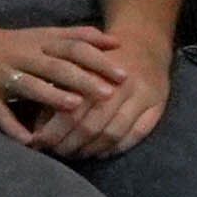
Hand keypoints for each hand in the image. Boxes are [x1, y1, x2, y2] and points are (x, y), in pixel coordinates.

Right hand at [0, 15, 131, 146]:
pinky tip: (29, 141)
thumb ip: (75, 36)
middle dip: (83, 79)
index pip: (73, 47)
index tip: (124, 73)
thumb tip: (116, 41)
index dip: (99, 59)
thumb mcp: (38, 34)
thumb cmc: (3, 42)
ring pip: (28, 86)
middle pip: (56, 67)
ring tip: (74, 107)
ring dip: (51, 97)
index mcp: (37, 42)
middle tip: (109, 93)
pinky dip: (12, 127)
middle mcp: (20, 56)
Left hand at [37, 21, 172, 157]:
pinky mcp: (158, 105)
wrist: (143, 42)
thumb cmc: (100, 58)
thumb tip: (39, 126)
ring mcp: (143, 96)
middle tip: (57, 152)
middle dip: (70, 145)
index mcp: (96, 74)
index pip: (71, 113)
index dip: (53, 133)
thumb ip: (57, 92)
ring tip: (77, 154)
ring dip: (91, 150)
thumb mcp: (74, 66)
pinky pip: (137, 134)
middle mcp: (121, 86)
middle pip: (92, 126)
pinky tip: (102, 152)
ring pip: (113, 134)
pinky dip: (117, 148)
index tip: (38, 143)